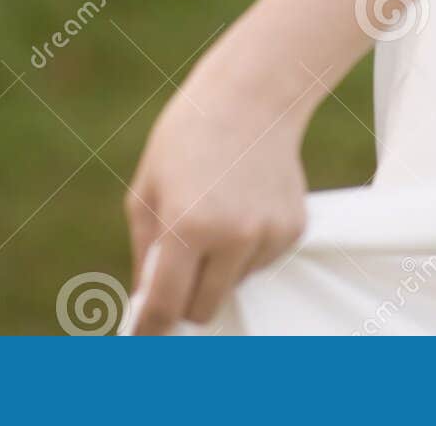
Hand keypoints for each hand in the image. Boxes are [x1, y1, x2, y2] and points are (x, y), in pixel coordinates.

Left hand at [124, 51, 308, 334]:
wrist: (251, 97)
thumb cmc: (188, 136)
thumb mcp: (146, 187)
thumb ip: (145, 251)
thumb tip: (146, 303)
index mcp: (187, 225)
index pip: (166, 306)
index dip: (149, 327)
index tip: (143, 337)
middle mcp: (231, 237)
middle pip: (204, 309)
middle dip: (185, 300)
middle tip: (178, 271)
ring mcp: (267, 235)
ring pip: (234, 285)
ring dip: (219, 269)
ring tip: (215, 213)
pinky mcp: (292, 230)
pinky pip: (261, 263)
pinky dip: (247, 249)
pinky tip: (242, 205)